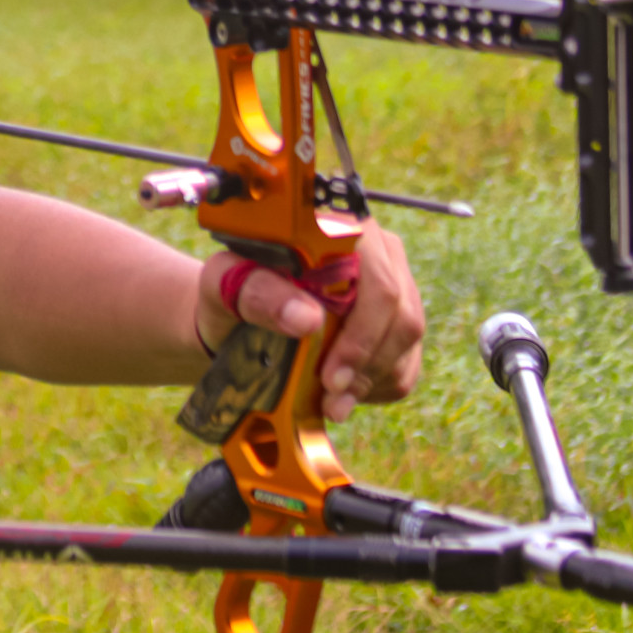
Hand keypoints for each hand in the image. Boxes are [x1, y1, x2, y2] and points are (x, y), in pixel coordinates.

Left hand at [195, 222, 424, 422]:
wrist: (234, 313)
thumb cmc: (230, 290)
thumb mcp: (225, 285)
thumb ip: (259, 292)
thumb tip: (306, 319)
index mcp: (342, 228)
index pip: (378, 282)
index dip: (362, 335)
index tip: (331, 378)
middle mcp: (379, 251)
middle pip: (402, 315)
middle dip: (366, 367)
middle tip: (330, 402)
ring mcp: (397, 285)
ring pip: (407, 342)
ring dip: (370, 382)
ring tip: (330, 405)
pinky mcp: (398, 322)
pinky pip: (407, 362)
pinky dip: (376, 386)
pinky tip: (342, 393)